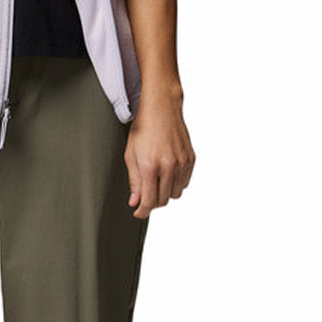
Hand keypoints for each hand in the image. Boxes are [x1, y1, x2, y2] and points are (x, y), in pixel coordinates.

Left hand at [125, 89, 194, 217]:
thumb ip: (134, 181)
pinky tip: (167, 173)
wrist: (162, 108)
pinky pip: (185, 182)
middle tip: (145, 195)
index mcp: (150, 166)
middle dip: (152, 202)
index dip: (142, 211)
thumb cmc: (143, 128)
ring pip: (176, 194)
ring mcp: (182, 163)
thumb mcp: (131, 155)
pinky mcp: (191, 159)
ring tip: (156, 181)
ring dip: (165, 193)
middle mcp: (169, 166)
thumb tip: (135, 201)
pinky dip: (176, 183)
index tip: (138, 212)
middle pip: (163, 200)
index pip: (149, 201)